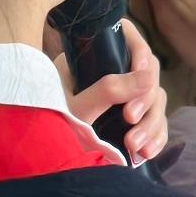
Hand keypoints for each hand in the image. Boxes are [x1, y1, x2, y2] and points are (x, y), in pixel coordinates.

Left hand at [53, 18, 167, 164]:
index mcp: (94, 58)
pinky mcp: (131, 122)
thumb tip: (148, 78)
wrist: (39, 157)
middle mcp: (112, 73)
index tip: (141, 74)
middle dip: (145, 101)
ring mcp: (124, 97)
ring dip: (151, 124)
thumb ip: (109, 90)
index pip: (128, 39)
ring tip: (136, 147)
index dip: (140, 52)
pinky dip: (156, 136)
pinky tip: (147, 152)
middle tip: (130, 120)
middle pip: (148, 74)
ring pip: (155, 101)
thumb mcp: (77, 108)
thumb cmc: (49, 126)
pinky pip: (155, 123)